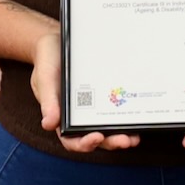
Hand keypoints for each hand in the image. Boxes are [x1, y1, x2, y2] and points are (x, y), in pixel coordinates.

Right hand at [30, 30, 139, 152]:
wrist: (58, 40)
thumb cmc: (48, 61)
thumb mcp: (45, 79)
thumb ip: (48, 101)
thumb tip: (48, 124)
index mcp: (62, 117)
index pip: (72, 140)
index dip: (84, 144)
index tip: (97, 137)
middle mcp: (79, 116)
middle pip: (96, 137)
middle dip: (111, 142)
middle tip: (126, 141)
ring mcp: (94, 106)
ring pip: (109, 127)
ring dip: (122, 135)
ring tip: (135, 138)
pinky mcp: (105, 94)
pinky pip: (116, 108)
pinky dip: (126, 116)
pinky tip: (139, 116)